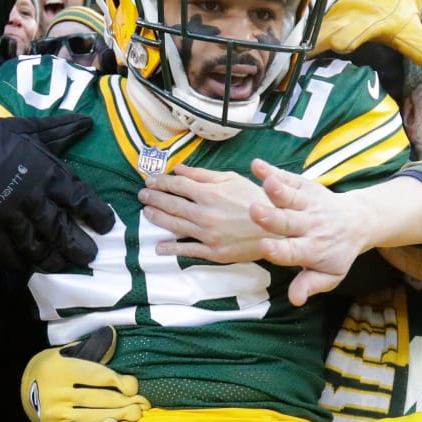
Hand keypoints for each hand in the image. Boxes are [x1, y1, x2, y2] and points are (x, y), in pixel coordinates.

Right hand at [0, 100, 114, 272]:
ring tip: (62, 266)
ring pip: (37, 248)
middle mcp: (35, 200)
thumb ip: (63, 131)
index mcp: (50, 176)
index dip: (99, 216)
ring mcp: (11, 217)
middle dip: (79, 248)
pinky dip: (19, 263)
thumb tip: (88, 122)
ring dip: (53, 261)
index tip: (107, 226)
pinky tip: (28, 267)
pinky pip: (7, 253)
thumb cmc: (0, 137)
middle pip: (63, 233)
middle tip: (89, 257)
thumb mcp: (35, 130)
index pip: (83, 202)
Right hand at [22, 327, 149, 421]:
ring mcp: (54, 414)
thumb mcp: (68, 351)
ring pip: (92, 416)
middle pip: (98, 399)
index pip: (96, 376)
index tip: (133, 386)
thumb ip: (93, 348)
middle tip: (143, 403)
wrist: (25, 389)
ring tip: (135, 413)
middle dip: (124, 401)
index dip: (118, 381)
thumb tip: (115, 335)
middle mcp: (55, 392)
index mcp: (60, 369)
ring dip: (118, 416)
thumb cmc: (56, 367)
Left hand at [140, 164, 264, 261]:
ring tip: (146, 212)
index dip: (161, 182)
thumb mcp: (232, 180)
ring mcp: (208, 235)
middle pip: (172, 205)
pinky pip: (187, 250)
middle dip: (154, 198)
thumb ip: (203, 175)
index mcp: (210, 193)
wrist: (279, 228)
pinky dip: (171, 248)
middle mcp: (205, 214)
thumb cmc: (256, 200)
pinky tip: (159, 246)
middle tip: (142, 195)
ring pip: (175, 225)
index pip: (177, 186)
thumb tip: (178, 170)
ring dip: (158, 218)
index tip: (150, 180)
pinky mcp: (213, 252)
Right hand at [248, 160, 370, 304]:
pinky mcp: (305, 187)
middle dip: (272, 218)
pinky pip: (289, 178)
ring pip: (292, 197)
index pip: (294, 252)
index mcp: (313, 249)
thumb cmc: (336, 251)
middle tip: (255, 212)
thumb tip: (295, 300)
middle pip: (289, 222)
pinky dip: (272, 170)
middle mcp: (310, 225)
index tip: (264, 247)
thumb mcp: (330, 275)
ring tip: (267, 183)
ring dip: (279, 190)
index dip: (279, 250)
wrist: (358, 221)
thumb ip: (311, 285)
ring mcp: (308, 204)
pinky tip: (257, 166)